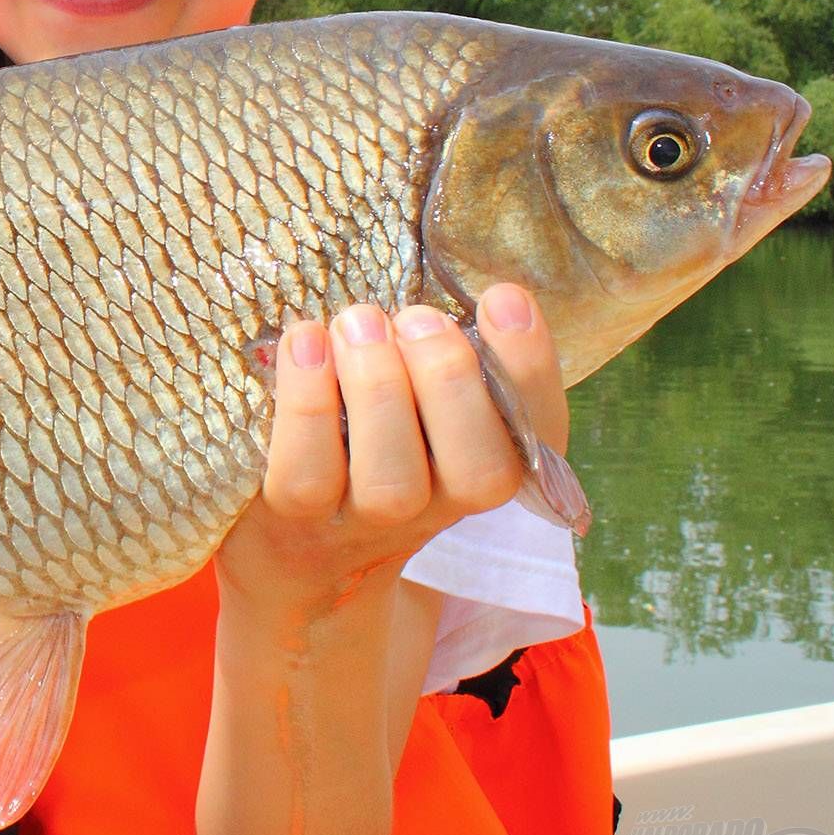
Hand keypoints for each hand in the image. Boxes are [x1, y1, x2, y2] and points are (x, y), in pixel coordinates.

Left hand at [215, 284, 567, 618]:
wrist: (294, 553)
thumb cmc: (364, 446)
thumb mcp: (419, 403)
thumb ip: (442, 353)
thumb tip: (453, 281)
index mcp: (486, 464)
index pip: (538, 433)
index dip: (530, 368)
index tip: (503, 299)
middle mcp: (438, 506)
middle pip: (478, 467)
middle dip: (449, 379)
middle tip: (414, 317)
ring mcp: (365, 521)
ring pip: (393, 477)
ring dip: (378, 387)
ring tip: (358, 321)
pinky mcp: (294, 518)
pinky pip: (308, 471)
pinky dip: (306, 402)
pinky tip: (304, 342)